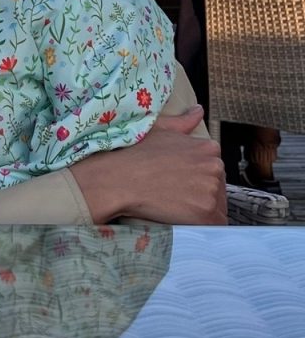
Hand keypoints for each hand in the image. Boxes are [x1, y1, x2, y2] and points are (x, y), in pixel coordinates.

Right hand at [71, 106, 226, 224]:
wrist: (119, 180)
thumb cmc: (135, 154)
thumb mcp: (160, 130)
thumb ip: (183, 122)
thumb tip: (198, 111)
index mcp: (207, 147)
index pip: (213, 168)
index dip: (197, 178)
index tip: (181, 183)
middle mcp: (215, 167)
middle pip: (217, 187)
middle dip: (201, 194)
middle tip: (176, 196)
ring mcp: (212, 190)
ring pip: (217, 207)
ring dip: (201, 210)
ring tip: (177, 208)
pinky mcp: (206, 212)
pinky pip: (216, 225)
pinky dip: (204, 226)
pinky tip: (185, 221)